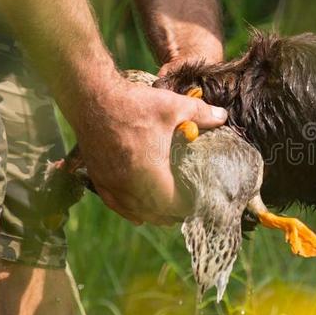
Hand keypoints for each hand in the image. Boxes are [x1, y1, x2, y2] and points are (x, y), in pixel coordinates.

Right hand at [73, 73, 226, 224]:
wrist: (91, 98)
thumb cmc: (134, 103)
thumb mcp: (173, 106)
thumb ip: (201, 114)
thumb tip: (223, 117)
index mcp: (150, 174)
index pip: (175, 204)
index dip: (190, 206)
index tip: (201, 201)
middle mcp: (129, 185)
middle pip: (156, 213)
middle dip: (174, 213)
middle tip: (189, 206)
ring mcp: (111, 184)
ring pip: (135, 212)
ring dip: (153, 214)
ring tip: (168, 214)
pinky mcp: (99, 178)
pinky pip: (116, 205)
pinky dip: (130, 211)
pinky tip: (137, 216)